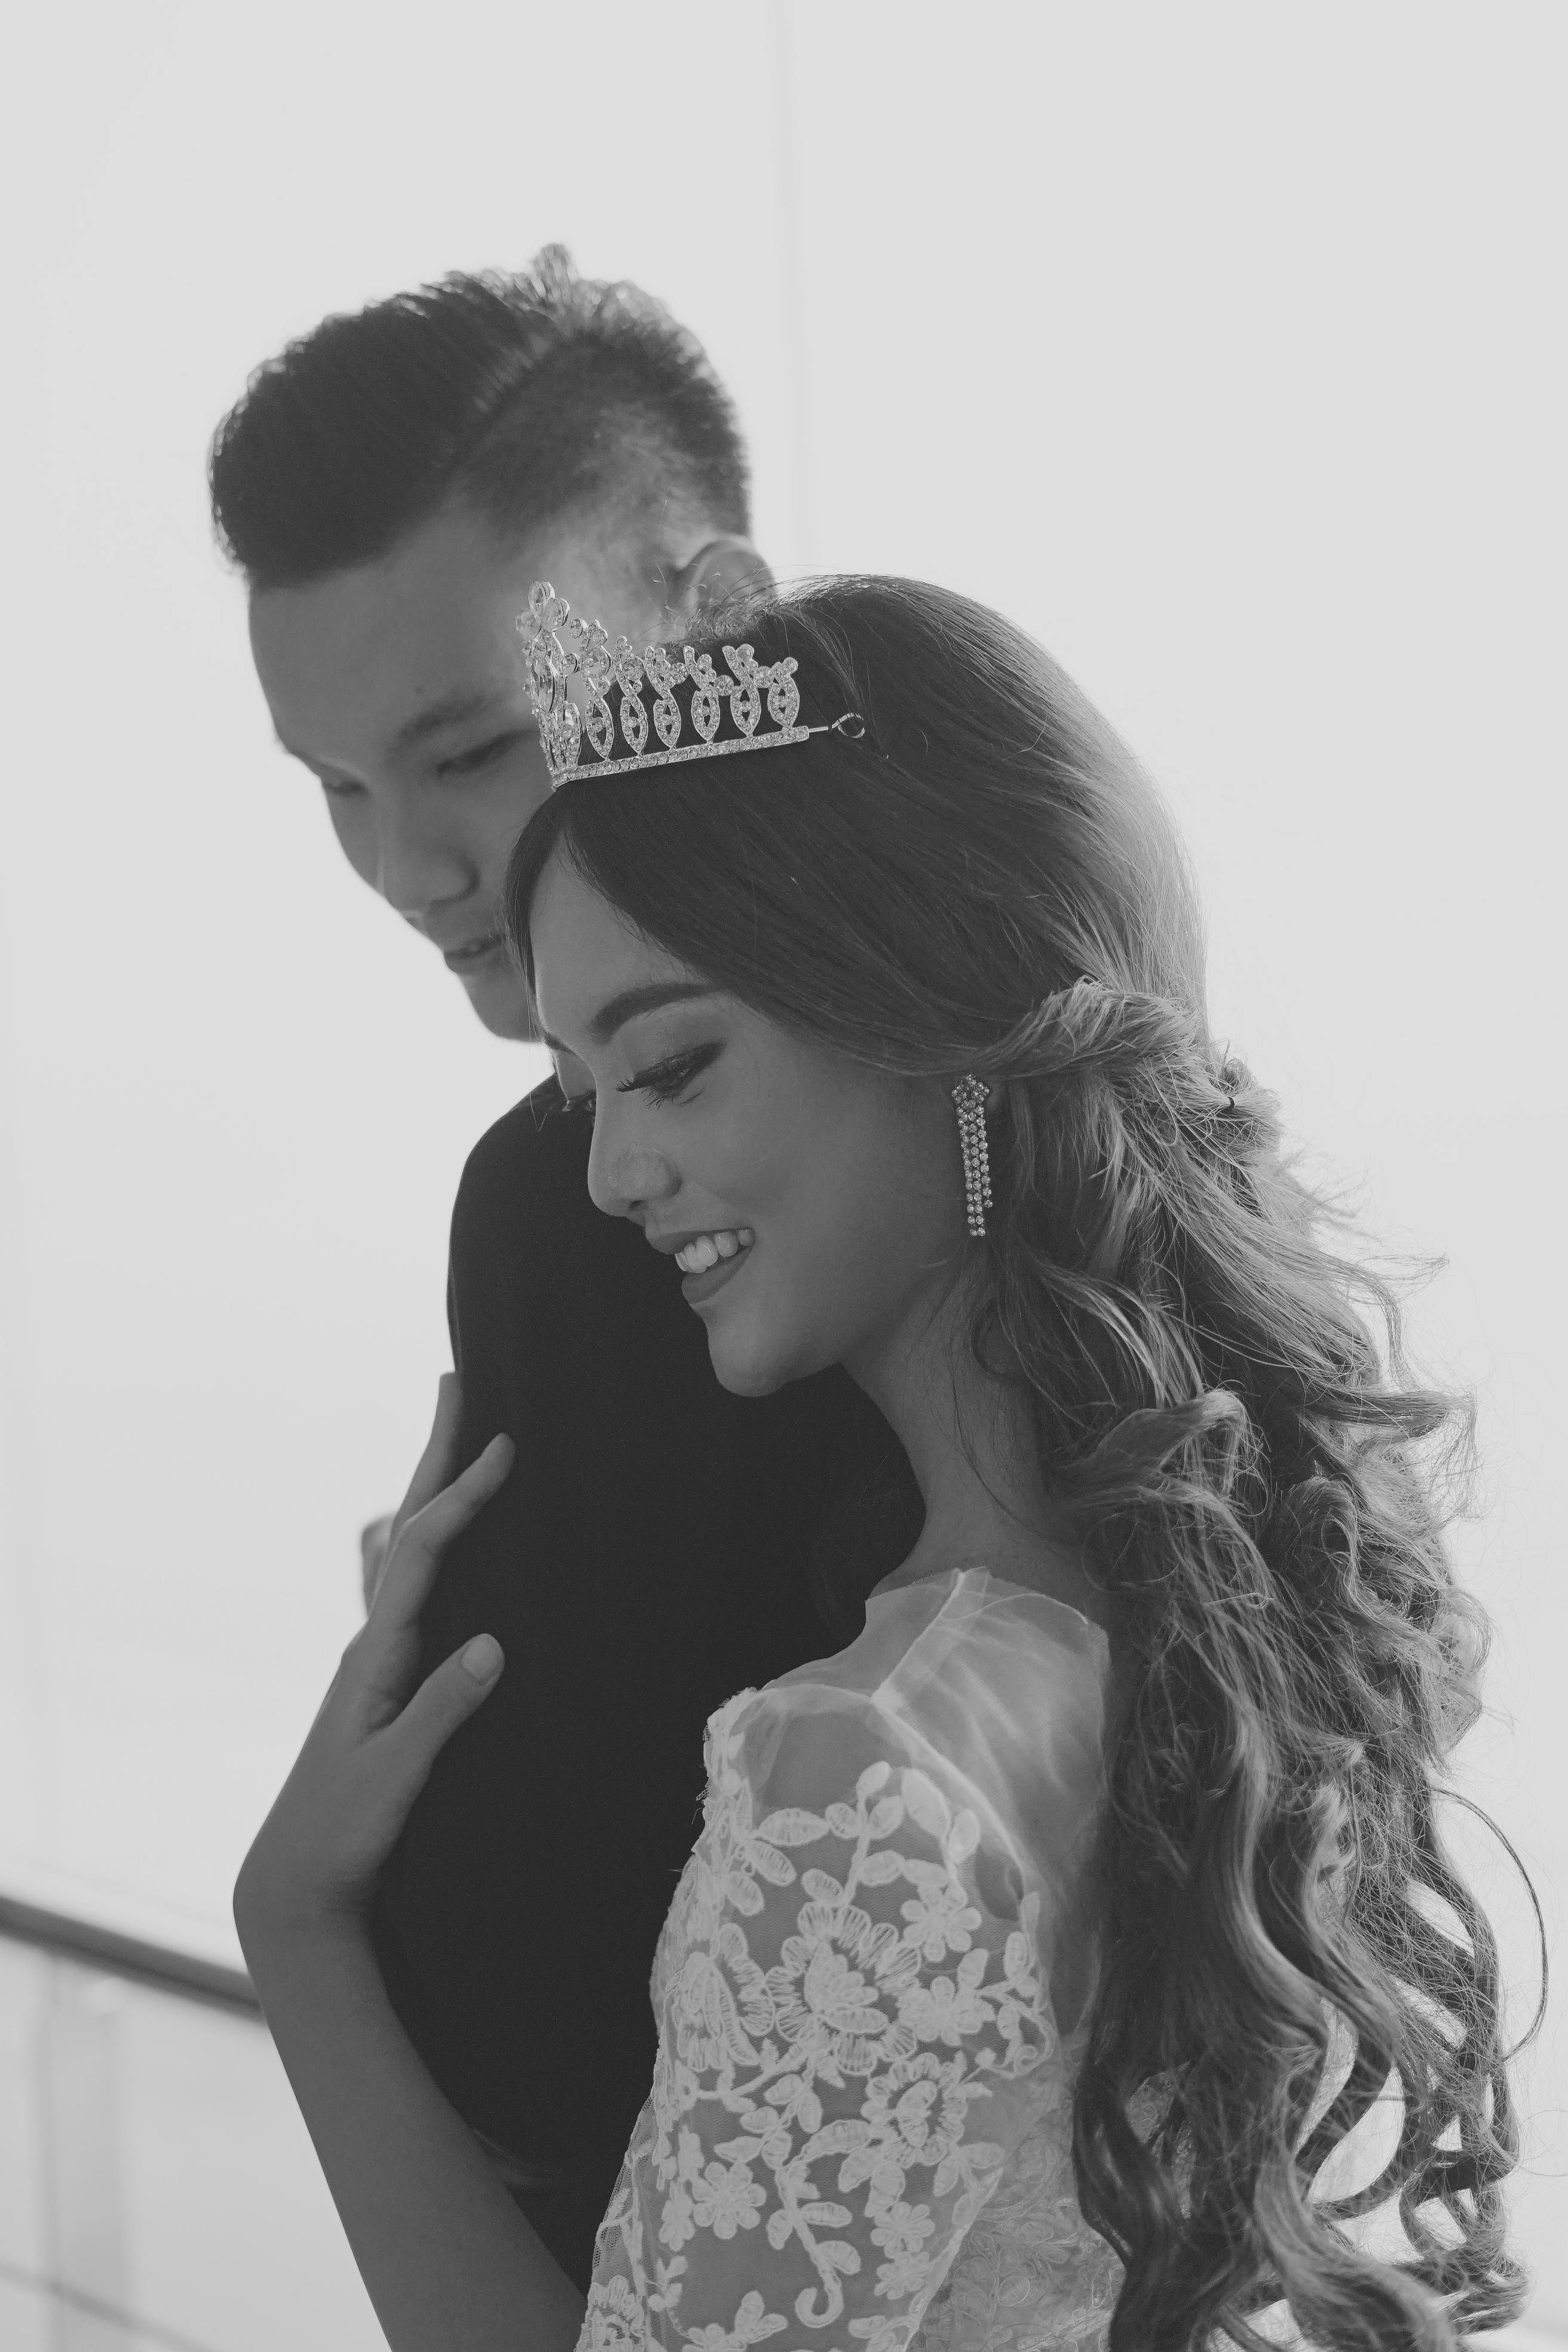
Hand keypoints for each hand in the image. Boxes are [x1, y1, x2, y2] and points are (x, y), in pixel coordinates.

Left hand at [236, 1377, 512, 1952]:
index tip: (501, 1444)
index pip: (422, 1555)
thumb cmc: (342, 1834)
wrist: (295, 1884)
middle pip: (407, 1529)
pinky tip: (448, 1543)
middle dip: (435, 1455)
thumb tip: (495, 1643)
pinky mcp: (388, 1684)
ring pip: (410, 1554)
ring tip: (459, 1440)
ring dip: (435, 1490)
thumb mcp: (394, 1777)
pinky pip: (418, 1591)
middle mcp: (372, 1644)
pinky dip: (437, 1546)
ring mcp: (377, 1661)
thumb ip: (442, 1711)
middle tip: (455, 1381)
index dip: (460, 1497)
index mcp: (374, 1655)